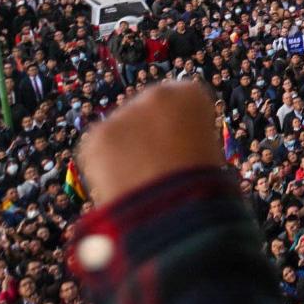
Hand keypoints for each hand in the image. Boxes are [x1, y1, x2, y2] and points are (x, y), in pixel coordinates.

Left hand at [75, 80, 222, 207]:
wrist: (174, 209)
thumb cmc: (202, 187)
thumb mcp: (208, 152)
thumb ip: (189, 140)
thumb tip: (174, 148)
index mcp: (190, 94)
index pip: (182, 103)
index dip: (181, 128)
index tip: (182, 149)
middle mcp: (155, 95)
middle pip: (148, 112)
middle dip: (148, 134)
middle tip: (154, 167)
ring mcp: (123, 113)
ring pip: (122, 131)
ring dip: (126, 150)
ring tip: (138, 183)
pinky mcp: (95, 136)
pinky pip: (99, 151)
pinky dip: (105, 168)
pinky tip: (120, 186)